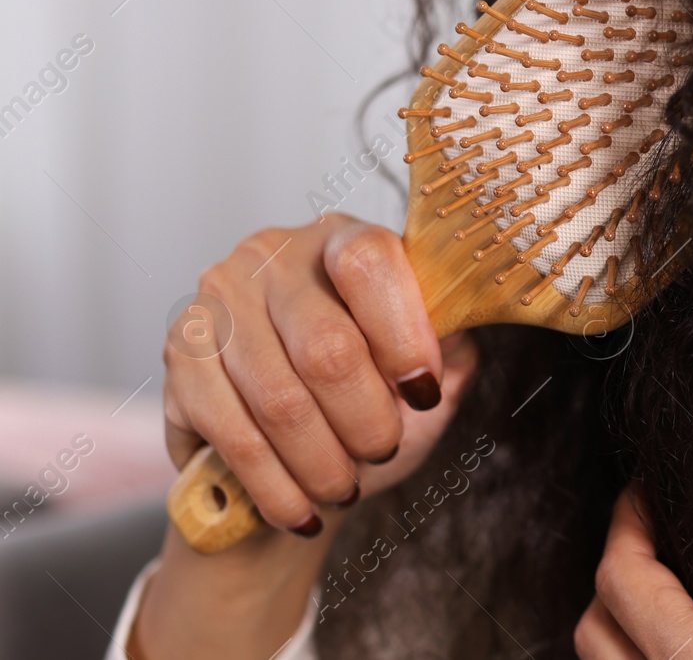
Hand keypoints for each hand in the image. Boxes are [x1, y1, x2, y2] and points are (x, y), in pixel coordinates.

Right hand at [162, 214, 478, 535]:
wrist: (288, 440)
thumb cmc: (369, 392)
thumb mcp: (425, 361)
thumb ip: (449, 342)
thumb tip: (460, 328)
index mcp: (343, 237)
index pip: (369, 264)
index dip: (402, 335)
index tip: (423, 394)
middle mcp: (274, 254)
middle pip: (326, 346)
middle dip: (365, 419)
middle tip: (382, 451)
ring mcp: (218, 300)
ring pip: (278, 400)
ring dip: (320, 461)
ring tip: (345, 486)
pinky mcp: (180, 354)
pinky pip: (230, 433)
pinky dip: (274, 485)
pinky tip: (300, 509)